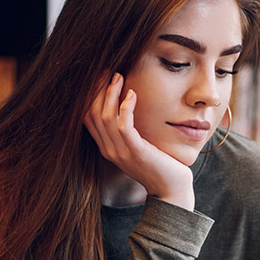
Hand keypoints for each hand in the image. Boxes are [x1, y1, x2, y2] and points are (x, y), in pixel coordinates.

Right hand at [84, 72, 195, 209]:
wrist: (172, 190)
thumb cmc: (160, 164)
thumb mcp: (139, 145)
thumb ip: (129, 129)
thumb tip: (129, 101)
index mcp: (107, 147)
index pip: (87, 116)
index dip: (90, 94)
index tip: (100, 76)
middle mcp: (109, 150)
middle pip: (91, 113)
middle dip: (98, 88)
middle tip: (107, 69)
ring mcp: (120, 152)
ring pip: (105, 116)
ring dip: (111, 93)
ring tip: (119, 76)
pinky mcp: (136, 152)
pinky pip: (123, 126)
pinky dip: (126, 107)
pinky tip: (133, 94)